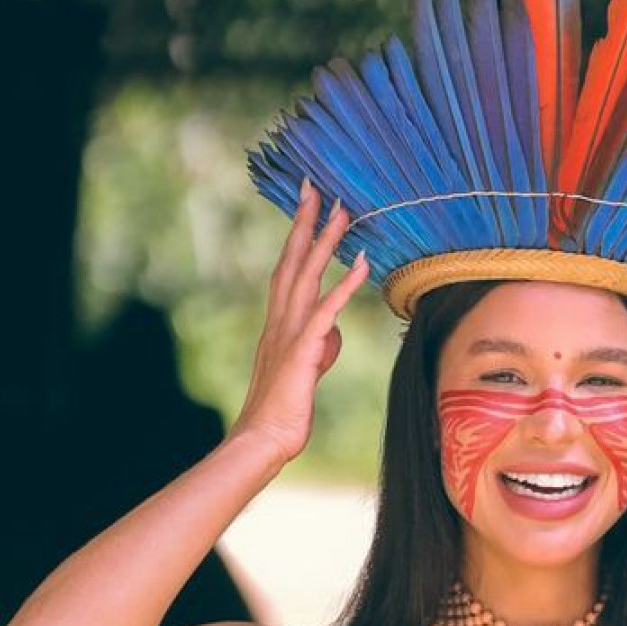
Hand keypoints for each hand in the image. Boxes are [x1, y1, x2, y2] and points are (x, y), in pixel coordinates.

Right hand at [232, 182, 367, 467]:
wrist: (263, 439)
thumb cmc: (284, 408)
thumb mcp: (306, 368)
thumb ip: (319, 345)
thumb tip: (333, 331)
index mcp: (279, 322)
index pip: (289, 268)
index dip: (298, 235)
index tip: (308, 203)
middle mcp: (280, 319)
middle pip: (293, 261)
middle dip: (305, 222)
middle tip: (316, 186)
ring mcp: (289, 333)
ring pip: (307, 277)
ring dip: (325, 242)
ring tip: (342, 211)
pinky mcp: (302, 351)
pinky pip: (326, 312)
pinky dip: (345, 286)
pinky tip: (363, 264)